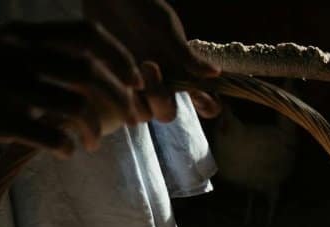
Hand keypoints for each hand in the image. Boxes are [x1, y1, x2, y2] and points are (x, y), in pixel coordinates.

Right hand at [0, 21, 144, 156]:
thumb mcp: (1, 49)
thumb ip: (42, 54)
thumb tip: (96, 73)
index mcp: (23, 33)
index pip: (88, 34)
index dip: (120, 57)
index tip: (135, 81)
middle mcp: (17, 52)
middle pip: (89, 71)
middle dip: (120, 98)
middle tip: (129, 119)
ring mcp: (5, 84)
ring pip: (75, 106)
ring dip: (95, 129)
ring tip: (93, 142)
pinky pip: (50, 135)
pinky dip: (68, 147)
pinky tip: (67, 152)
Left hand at [83, 0, 220, 121]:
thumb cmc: (142, 8)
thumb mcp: (166, 28)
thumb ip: (186, 54)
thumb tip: (216, 73)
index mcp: (181, 72)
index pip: (204, 102)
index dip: (207, 106)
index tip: (199, 95)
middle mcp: (162, 84)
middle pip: (168, 113)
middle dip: (161, 98)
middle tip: (149, 66)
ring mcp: (138, 86)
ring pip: (144, 113)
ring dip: (140, 100)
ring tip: (131, 71)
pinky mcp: (114, 83)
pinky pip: (119, 104)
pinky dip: (119, 97)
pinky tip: (113, 74)